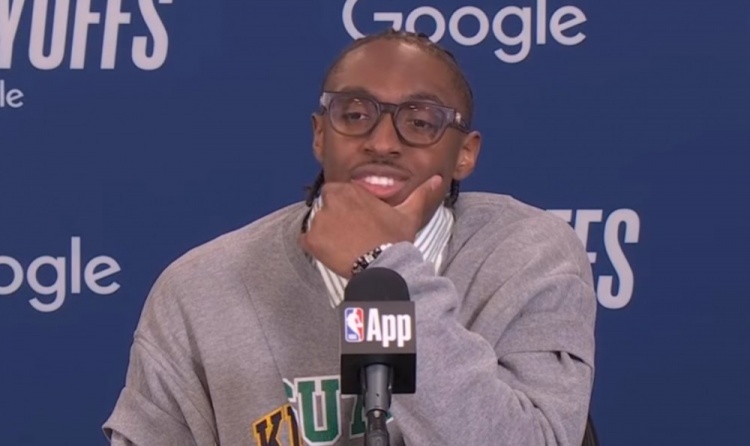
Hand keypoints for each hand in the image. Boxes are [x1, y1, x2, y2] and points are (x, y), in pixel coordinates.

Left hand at [299, 175, 442, 277]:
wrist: (383, 266)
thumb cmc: (394, 239)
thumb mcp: (408, 214)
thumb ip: (420, 193)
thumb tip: (437, 179)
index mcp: (350, 190)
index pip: (338, 193)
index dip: (347, 207)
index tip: (356, 221)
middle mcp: (331, 201)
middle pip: (326, 206)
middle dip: (334, 218)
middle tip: (349, 235)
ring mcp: (319, 221)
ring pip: (317, 223)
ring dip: (325, 233)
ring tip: (344, 246)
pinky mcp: (311, 240)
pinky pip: (306, 240)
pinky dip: (315, 247)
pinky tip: (333, 254)